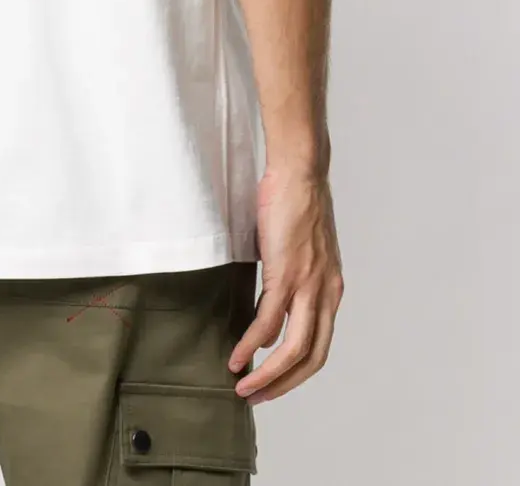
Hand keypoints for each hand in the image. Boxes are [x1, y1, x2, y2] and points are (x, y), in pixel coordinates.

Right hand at [229, 165, 343, 403]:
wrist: (300, 171)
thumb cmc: (295, 201)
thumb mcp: (299, 249)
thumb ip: (290, 278)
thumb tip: (269, 299)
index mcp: (331, 289)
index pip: (319, 346)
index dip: (296, 371)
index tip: (271, 381)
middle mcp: (327, 294)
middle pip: (311, 359)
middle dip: (283, 385)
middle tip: (256, 397)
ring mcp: (309, 286)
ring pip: (294, 350)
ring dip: (268, 374)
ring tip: (244, 387)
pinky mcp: (288, 274)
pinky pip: (270, 322)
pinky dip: (253, 344)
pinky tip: (237, 356)